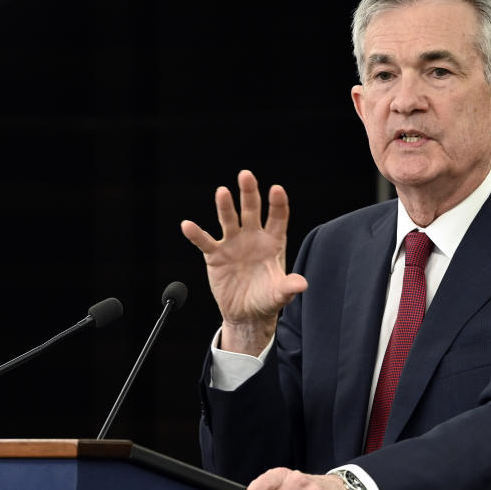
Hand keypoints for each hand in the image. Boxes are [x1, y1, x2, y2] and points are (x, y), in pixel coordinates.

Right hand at [181, 170, 307, 353]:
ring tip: (222, 192)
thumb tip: (302, 284)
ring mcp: (233, 244)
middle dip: (249, 193)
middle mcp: (253, 237)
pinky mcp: (215, 255)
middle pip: (252, 210)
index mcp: (274, 242)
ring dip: (225, 206)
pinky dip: (196, 234)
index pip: (278, 217)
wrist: (247, 314)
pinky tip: (188, 225)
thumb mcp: (280, 294)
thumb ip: (289, 287)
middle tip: (245, 175)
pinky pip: (204, 242)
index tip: (277, 189)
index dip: (278, 203)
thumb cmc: (267, 300)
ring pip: (229, 220)